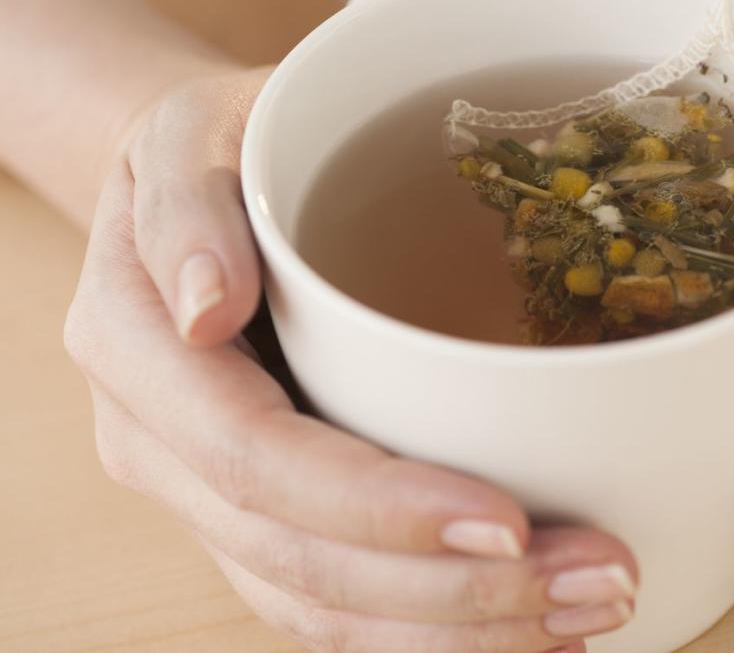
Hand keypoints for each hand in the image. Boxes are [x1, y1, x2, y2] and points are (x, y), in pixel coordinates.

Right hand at [65, 69, 636, 651]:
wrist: (188, 186)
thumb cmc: (209, 145)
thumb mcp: (186, 131)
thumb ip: (183, 207)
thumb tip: (204, 306)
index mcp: (133, 349)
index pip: (256, 458)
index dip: (378, 508)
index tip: (509, 519)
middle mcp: (156, 444)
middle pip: (298, 559)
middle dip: (451, 593)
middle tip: (599, 581)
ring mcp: (200, 491)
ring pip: (315, 606)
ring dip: (453, 631)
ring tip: (588, 612)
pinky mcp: (251, 512)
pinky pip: (327, 602)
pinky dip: (422, 633)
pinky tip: (522, 625)